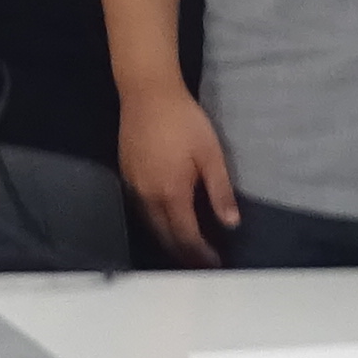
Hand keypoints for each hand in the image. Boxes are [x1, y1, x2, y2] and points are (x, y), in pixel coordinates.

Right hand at [118, 87, 243, 265]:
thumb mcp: (211, 154)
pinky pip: (140, 209)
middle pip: (164, 236)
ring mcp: (133, 186)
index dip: (200, 254)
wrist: (147, 93)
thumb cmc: (184, 121)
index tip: (214, 265)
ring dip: (168, 240)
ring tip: (185, 248)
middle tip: (200, 264)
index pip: (186, 236)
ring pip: (150, 224)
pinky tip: (165, 219)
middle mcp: (148, 196)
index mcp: (171, 193)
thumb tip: (231, 224)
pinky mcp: (126, 175)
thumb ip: (220, 191)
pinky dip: (155, 222)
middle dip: (183, 254)